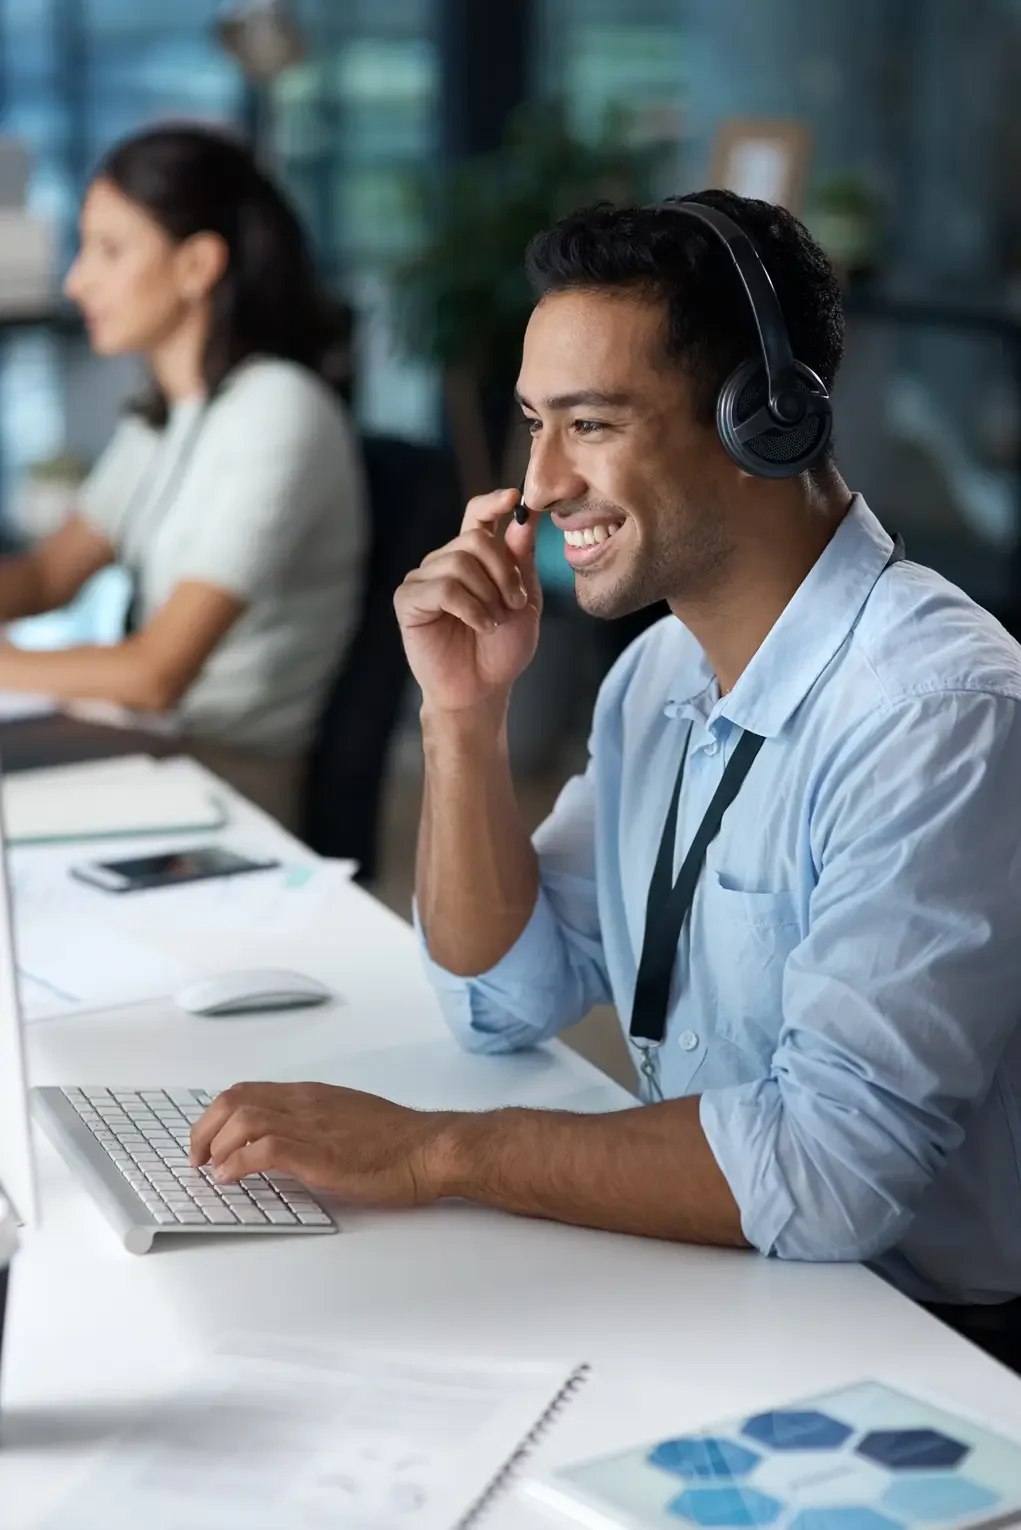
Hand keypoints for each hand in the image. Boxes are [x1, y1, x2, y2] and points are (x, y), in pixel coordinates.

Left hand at [189, 1081, 450, 1205]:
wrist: (429, 1148)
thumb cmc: (398, 1141)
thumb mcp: (348, 1121)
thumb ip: (316, 1125)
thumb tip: (287, 1145)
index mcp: (311, 1096)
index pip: (248, 1091)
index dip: (217, 1115)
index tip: (207, 1141)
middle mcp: (305, 1104)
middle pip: (234, 1099)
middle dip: (204, 1129)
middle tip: (197, 1158)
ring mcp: (312, 1126)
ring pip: (243, 1117)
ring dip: (215, 1145)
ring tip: (212, 1170)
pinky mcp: (319, 1154)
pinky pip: (264, 1148)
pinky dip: (238, 1162)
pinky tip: (232, 1178)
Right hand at [394, 488, 541, 714]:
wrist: (483, 690)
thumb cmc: (502, 649)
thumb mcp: (523, 601)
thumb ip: (522, 560)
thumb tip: (524, 516)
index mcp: (473, 558)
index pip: (477, 515)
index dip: (494, 502)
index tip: (515, 498)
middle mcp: (445, 562)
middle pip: (476, 539)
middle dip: (504, 572)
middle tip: (513, 604)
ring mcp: (423, 579)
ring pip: (460, 564)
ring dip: (488, 596)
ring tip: (494, 622)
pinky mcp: (409, 600)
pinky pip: (443, 588)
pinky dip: (469, 607)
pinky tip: (479, 625)